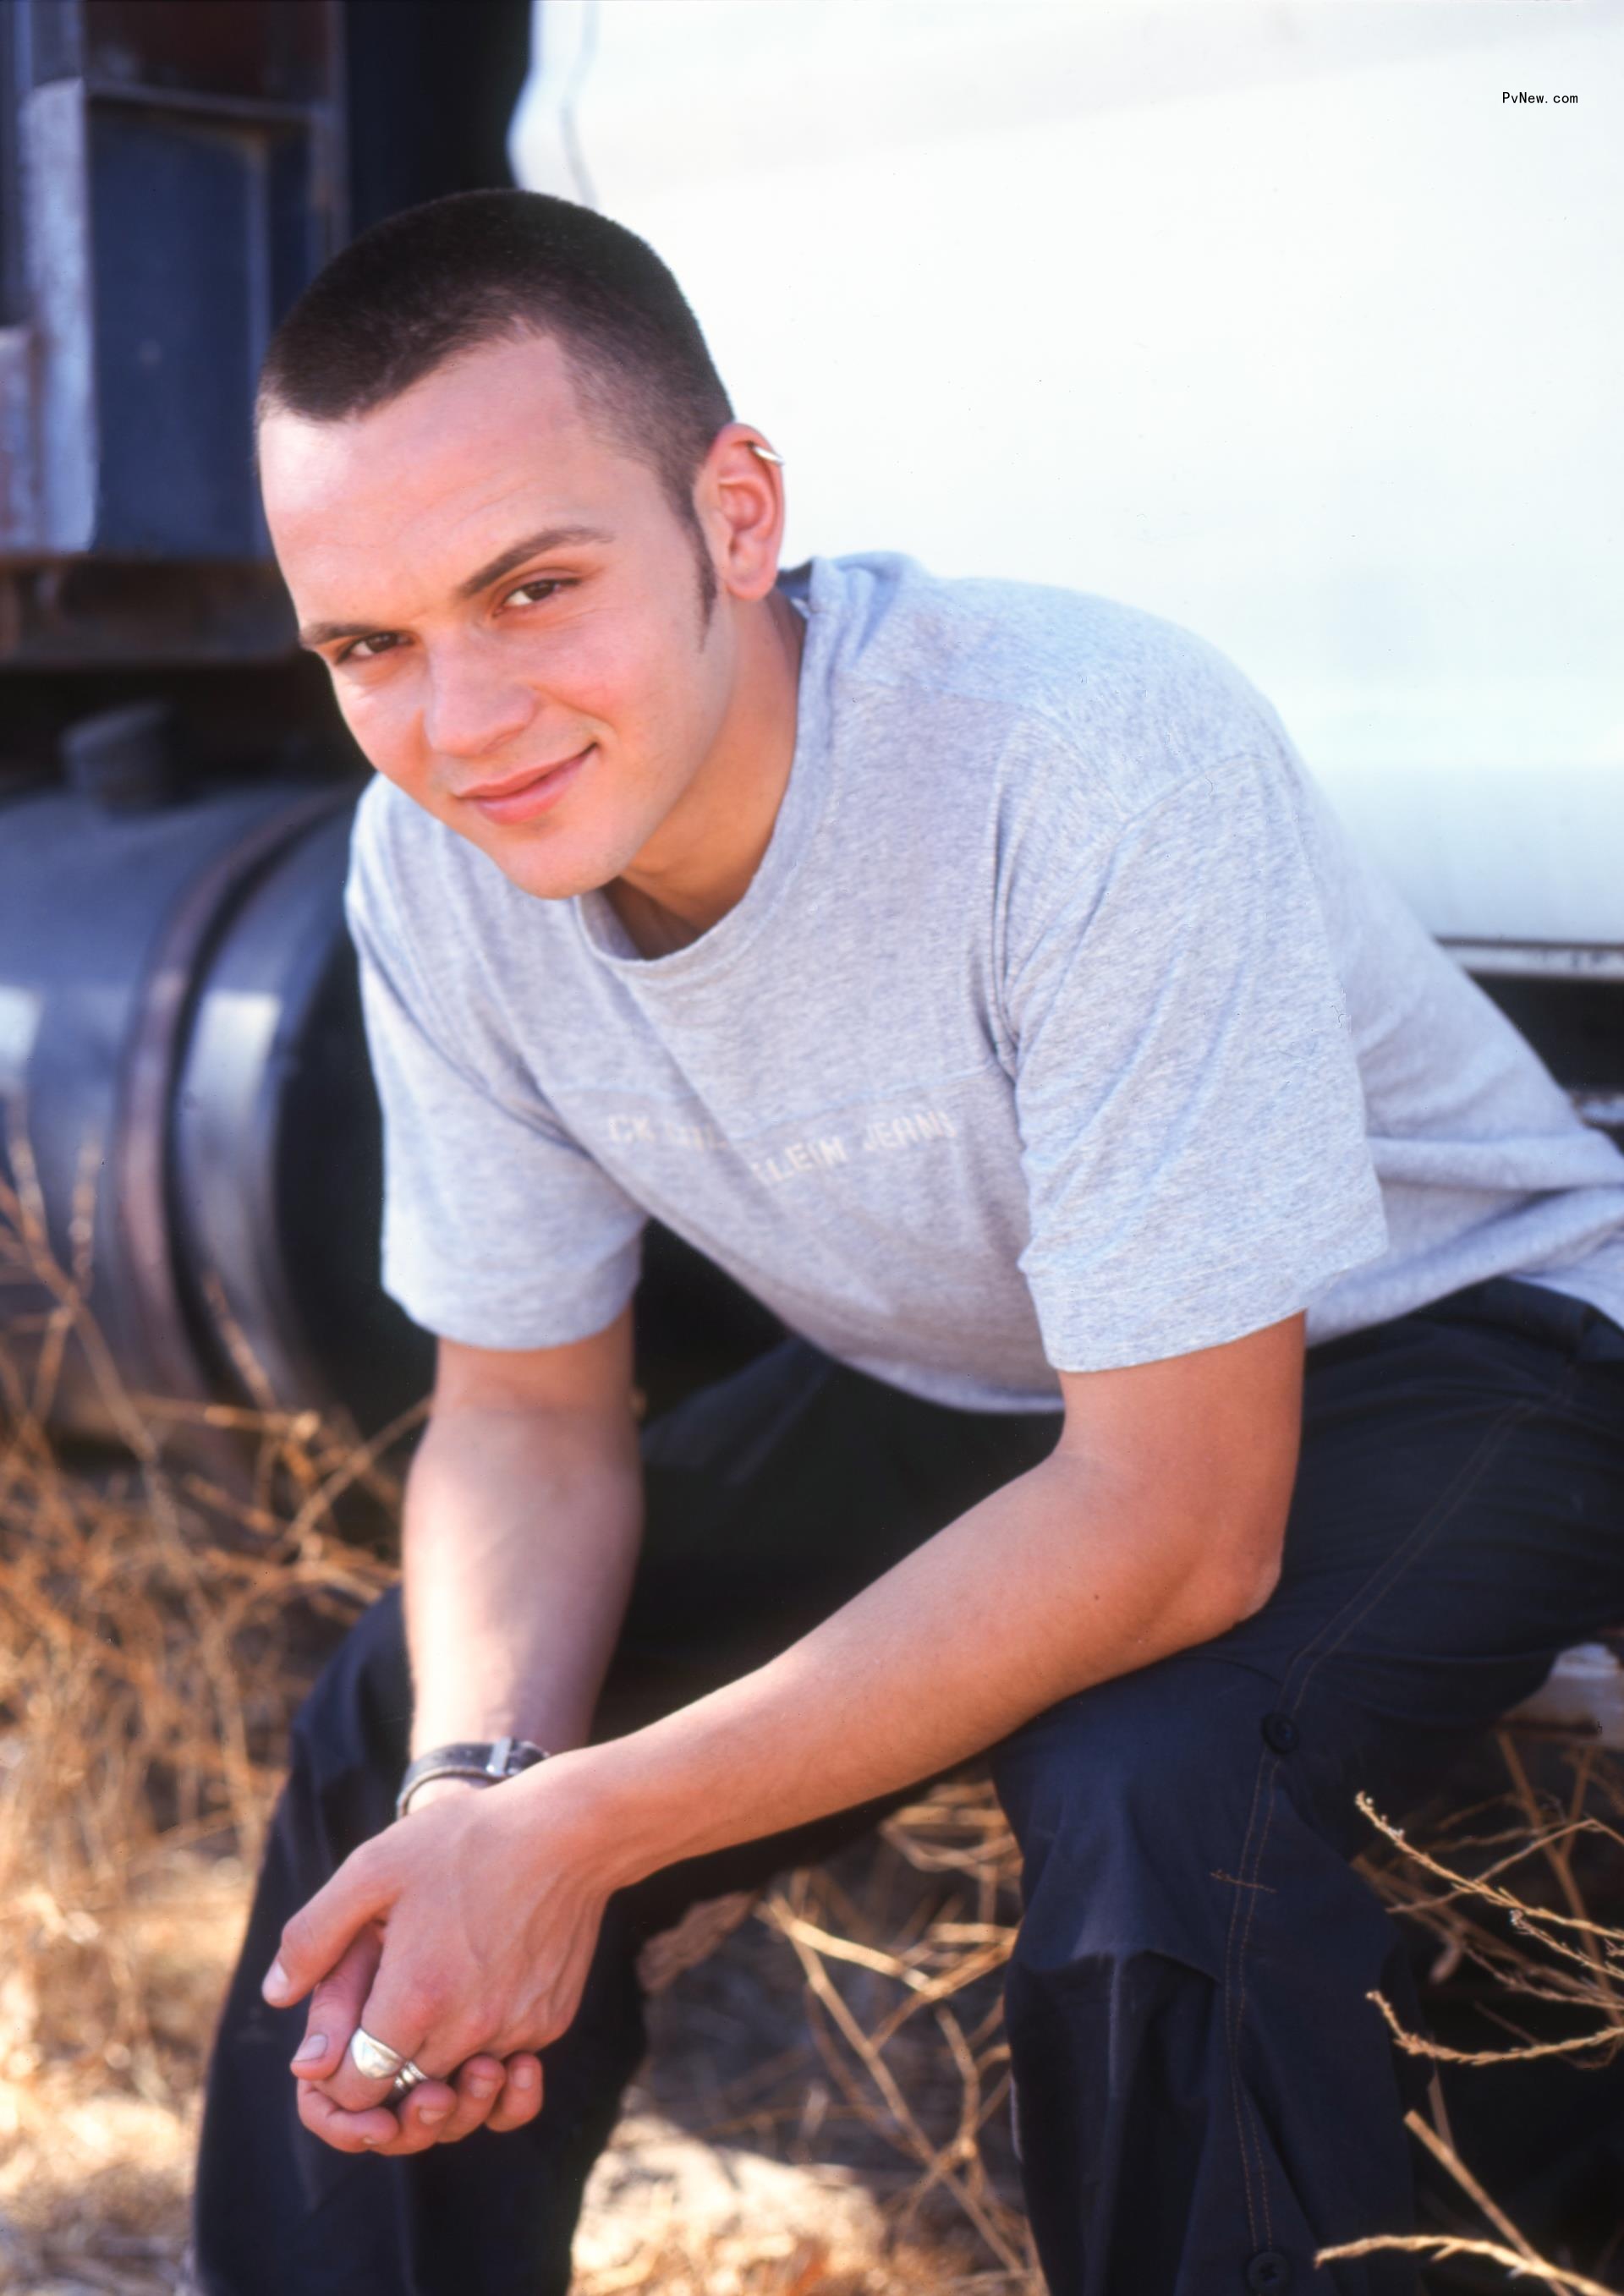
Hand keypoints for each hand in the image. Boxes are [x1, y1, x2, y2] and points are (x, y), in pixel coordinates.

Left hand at [264, 1751, 625, 2135]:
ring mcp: (516, 2030)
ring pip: (459, 2085)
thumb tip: (276, 1994)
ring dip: (437, 2067)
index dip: (338, 2078)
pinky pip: (504, 2059)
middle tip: (380, 2033)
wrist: (569, 1828)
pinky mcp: (549, 2021)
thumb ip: (313, 1936)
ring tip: (430, 2019)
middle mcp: (468, 2030)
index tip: (341, 2045)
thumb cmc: (465, 1840)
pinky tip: (475, 1996)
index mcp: (414, 2000)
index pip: (358, 2091)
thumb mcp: (373, 1869)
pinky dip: (484, 2046)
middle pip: (407, 2096)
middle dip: (385, 2079)